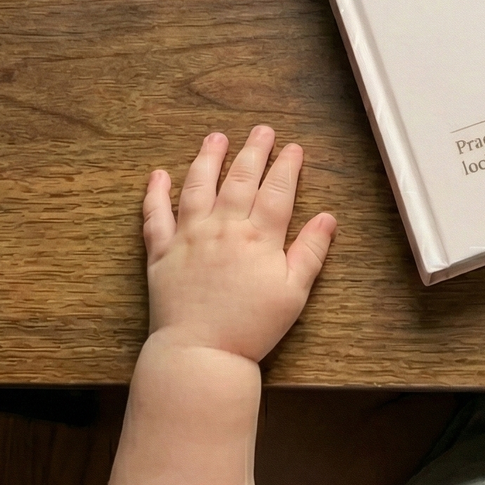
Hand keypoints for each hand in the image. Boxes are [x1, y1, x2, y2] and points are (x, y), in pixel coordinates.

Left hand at [141, 125, 336, 361]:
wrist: (201, 356)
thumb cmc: (251, 327)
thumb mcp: (294, 294)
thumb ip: (311, 252)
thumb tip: (328, 217)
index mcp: (259, 237)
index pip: (277, 190)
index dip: (287, 166)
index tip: (293, 147)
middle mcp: (224, 227)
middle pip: (240, 178)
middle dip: (253, 150)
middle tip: (261, 129)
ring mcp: (190, 237)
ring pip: (198, 186)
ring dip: (208, 158)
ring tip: (215, 137)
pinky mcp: (162, 252)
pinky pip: (155, 216)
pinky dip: (155, 193)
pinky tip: (159, 174)